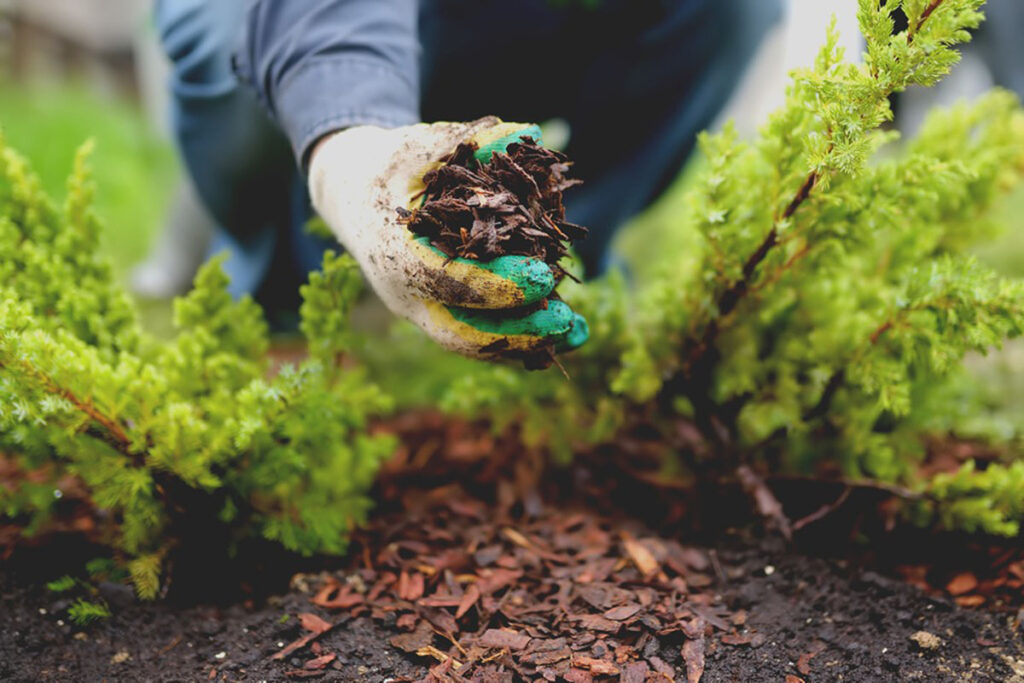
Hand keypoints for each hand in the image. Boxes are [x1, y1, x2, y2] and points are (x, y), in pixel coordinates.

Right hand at [308, 117, 587, 362]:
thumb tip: (528, 133)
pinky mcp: (436, 315)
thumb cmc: (388, 165)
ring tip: (578, 335)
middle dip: (517, 333)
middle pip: (461, 332)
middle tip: (567, 321)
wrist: (350, 195)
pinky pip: (478, 337)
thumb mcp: (418, 144)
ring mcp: (419, 311)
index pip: (448, 280)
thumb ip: (469, 139)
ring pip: (473, 343)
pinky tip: (562, 335)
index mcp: (394, 254)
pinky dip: (519, 341)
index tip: (544, 277)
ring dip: (527, 345)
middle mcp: (404, 294)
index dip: (498, 284)